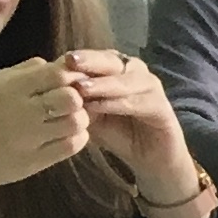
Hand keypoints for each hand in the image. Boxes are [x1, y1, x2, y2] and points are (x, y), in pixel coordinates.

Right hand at [0, 55, 89, 204]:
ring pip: (75, 122)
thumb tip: (51, 63)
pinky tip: (66, 135)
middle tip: (71, 103)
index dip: (69, 75)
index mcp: (11, 88)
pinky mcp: (36, 160)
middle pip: (71, 98)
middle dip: (77, 98)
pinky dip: (76, 138)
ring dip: (79, 119)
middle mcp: (23, 111)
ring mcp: (31, 138)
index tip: (68, 81)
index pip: (56, 74)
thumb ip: (23, 72)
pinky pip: (71, 146)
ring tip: (68, 119)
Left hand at [63, 49, 205, 217]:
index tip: (59, 60)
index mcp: (117, 70)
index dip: (80, 57)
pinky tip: (99, 107)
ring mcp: (152, 88)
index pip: (97, 57)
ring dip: (103, 83)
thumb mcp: (91, 116)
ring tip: (81, 88)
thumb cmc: (119, 134)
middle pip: (112, 60)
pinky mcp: (163, 107)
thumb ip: (77, 101)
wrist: (149, 160)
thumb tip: (54, 88)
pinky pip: (138, 102)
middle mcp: (136, 73)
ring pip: (125, 79)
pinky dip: (117, 103)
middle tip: (69, 62)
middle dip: (90, 61)